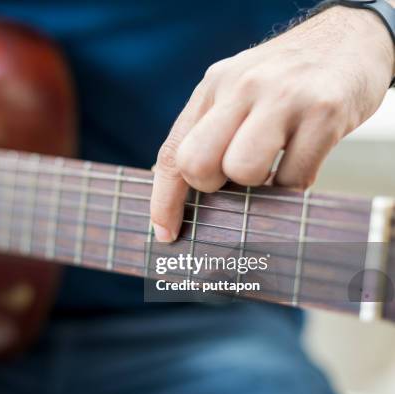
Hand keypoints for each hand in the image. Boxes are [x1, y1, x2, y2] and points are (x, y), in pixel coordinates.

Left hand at [150, 4, 394, 241]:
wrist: (349, 39)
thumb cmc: (284, 80)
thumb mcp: (235, 90)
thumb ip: (207, 131)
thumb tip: (180, 193)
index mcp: (213, 86)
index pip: (174, 152)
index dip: (165, 200)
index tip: (165, 233)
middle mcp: (241, 87)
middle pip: (197, 163)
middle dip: (211, 186)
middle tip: (234, 179)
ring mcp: (283, 98)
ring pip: (243, 171)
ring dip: (257, 185)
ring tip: (272, 166)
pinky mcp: (324, 111)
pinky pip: (295, 178)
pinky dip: (294, 183)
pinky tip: (302, 158)